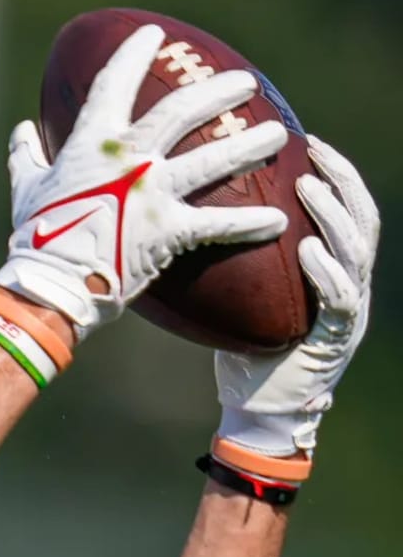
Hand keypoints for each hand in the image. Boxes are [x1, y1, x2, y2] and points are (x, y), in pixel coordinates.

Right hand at [0, 23, 288, 340]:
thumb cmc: (35, 239)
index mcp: (92, 144)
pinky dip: (250, 222)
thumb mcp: (26, 190)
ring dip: (249, 144)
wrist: (51, 286)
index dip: (134, 54)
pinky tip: (276, 219)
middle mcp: (130, 160)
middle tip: (244, 84)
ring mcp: (153, 194)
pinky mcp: (170, 232)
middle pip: (183, 111)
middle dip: (218, 92)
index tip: (152, 36)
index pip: (115, 84)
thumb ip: (27, 156)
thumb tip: (22, 130)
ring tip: (277, 135)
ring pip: (213, 159)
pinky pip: (218, 223)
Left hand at [213, 136, 378, 475]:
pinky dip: (326, 271)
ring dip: (334, 214)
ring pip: (356, 251)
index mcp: (334, 273)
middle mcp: (351, 286)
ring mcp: (349, 313)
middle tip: (314, 149)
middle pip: (361, 219)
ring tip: (308, 186)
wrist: (258, 413)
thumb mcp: (243, 301)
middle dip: (342, 179)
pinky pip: (340, 298)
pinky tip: (310, 248)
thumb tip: (195, 224)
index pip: (346, 212)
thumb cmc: (246, 355)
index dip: (336, 175)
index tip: (310, 142)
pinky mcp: (336, 340)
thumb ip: (241, 266)